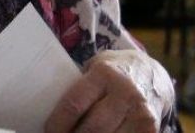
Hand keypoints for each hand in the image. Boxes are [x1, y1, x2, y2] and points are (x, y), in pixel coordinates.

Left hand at [45, 55, 159, 132]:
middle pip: (91, 129)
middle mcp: (125, 91)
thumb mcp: (94, 68)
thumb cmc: (112, 73)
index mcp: (104, 74)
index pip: (74, 105)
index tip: (49, 131)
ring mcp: (141, 112)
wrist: (151, 74)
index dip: (57, 124)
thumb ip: (78, 87)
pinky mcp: (151, 128)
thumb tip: (44, 110)